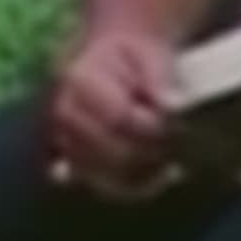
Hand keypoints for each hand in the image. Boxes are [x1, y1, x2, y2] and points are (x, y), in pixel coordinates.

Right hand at [49, 31, 180, 199]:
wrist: (116, 60)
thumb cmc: (136, 56)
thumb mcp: (151, 54)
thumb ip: (160, 78)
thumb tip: (172, 104)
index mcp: (79, 79)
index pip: (119, 119)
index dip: (151, 126)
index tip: (173, 120)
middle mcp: (65, 112)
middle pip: (116, 153)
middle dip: (152, 150)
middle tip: (176, 136)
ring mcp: (66, 140)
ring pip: (113, 177)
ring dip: (148, 172)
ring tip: (171, 155)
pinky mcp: (74, 162)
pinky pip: (108, 187)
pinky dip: (137, 186)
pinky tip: (159, 173)